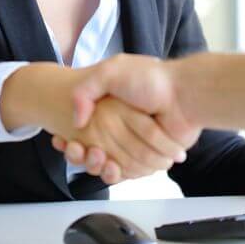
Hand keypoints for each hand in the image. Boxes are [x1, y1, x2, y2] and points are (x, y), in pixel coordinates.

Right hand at [50, 55, 201, 180]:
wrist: (185, 95)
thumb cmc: (151, 79)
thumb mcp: (111, 71)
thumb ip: (86, 90)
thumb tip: (76, 121)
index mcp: (110, 106)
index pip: (82, 126)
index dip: (69, 135)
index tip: (60, 139)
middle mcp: (121, 124)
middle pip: (91, 147)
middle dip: (78, 152)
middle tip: (74, 149)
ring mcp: (134, 142)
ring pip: (106, 162)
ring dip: (94, 164)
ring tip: (91, 157)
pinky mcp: (148, 157)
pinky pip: (127, 171)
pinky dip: (116, 172)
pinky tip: (107, 167)